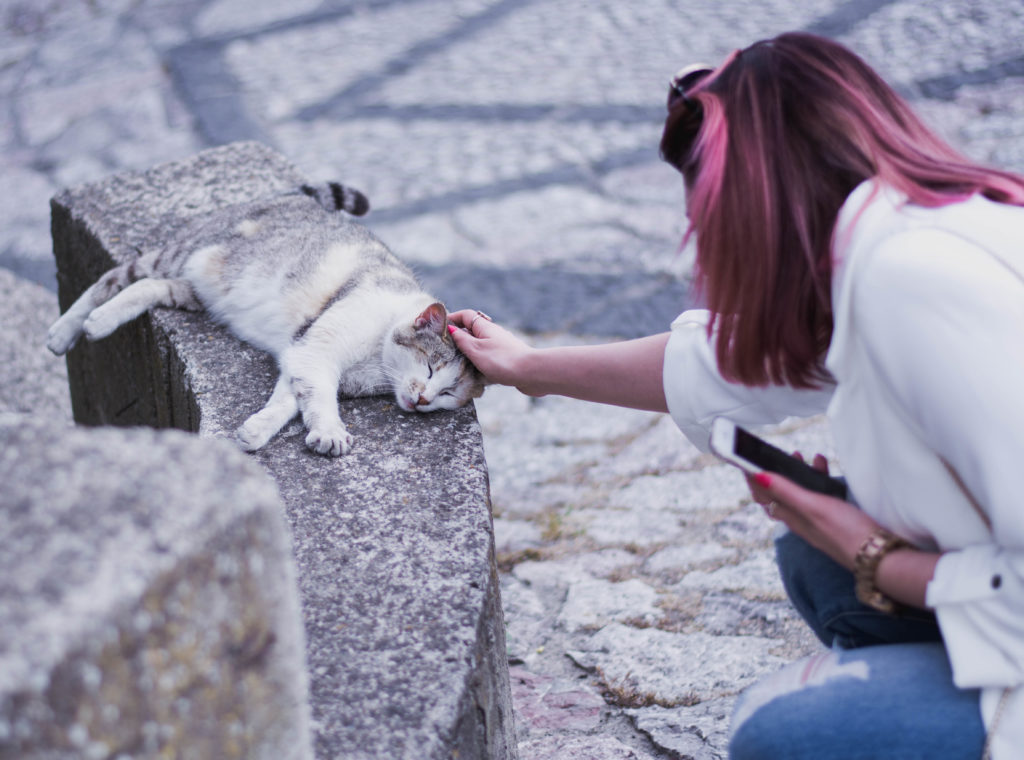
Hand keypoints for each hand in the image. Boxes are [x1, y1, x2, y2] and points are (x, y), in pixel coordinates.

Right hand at [447, 309, 544, 394]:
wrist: (531, 373)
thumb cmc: (502, 360)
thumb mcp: (475, 349)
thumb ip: (461, 339)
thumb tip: (451, 328)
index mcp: (484, 327)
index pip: (465, 315)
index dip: (452, 317)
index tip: (439, 326)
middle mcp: (493, 333)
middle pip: (472, 329)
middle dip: (458, 335)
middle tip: (445, 346)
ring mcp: (500, 345)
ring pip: (480, 343)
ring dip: (468, 350)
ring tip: (457, 361)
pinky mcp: (506, 357)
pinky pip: (488, 355)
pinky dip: (479, 360)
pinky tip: (475, 372)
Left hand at [747, 453, 877, 570]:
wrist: (879, 556)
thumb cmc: (845, 532)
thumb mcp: (811, 506)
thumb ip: (785, 491)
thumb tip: (755, 477)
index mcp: (790, 517)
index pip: (762, 496)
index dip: (753, 478)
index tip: (746, 458)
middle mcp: (800, 520)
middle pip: (781, 492)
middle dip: (780, 471)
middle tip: (788, 453)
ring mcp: (817, 521)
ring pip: (802, 493)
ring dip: (803, 474)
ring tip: (813, 457)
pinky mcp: (834, 520)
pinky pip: (820, 496)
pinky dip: (821, 482)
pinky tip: (830, 474)